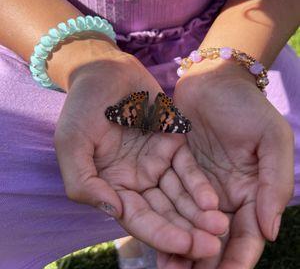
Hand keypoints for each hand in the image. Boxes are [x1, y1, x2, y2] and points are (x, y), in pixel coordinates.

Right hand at [54, 50, 228, 259]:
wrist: (105, 70)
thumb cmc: (82, 107)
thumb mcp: (71, 143)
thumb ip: (84, 182)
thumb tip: (114, 212)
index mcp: (112, 185)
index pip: (137, 219)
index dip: (160, 235)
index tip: (185, 246)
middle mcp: (137, 179)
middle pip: (164, 212)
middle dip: (187, 231)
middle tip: (212, 246)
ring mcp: (157, 161)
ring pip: (180, 195)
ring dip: (198, 213)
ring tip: (220, 226)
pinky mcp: (173, 143)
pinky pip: (188, 168)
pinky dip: (199, 185)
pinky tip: (212, 199)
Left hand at [160, 59, 293, 268]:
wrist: (214, 79)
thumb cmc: (247, 106)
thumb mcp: (272, 139)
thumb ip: (275, 184)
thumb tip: (270, 232)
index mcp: (252, 191)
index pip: (247, 235)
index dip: (237, 260)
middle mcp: (225, 194)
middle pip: (215, 238)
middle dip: (204, 261)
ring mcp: (200, 183)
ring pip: (190, 225)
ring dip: (181, 247)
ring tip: (168, 268)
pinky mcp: (177, 170)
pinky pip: (170, 200)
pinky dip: (165, 219)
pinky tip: (154, 238)